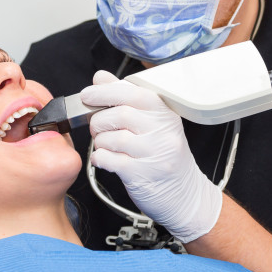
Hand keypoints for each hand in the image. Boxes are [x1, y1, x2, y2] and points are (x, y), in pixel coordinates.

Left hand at [82, 71, 221, 242]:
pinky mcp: (143, 175)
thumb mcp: (151, 122)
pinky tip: (104, 159)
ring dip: (99, 141)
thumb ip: (124, 96)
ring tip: (104, 145)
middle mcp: (163, 131)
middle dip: (98, 120)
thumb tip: (100, 77)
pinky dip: (100, 158)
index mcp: (165, 112)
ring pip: (113, 138)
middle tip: (97, 127)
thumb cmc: (163, 155)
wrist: (184, 193)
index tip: (87, 94)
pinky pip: (110, 160)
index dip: (104, 91)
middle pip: (119, 115)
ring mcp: (155, 153)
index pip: (132, 92)